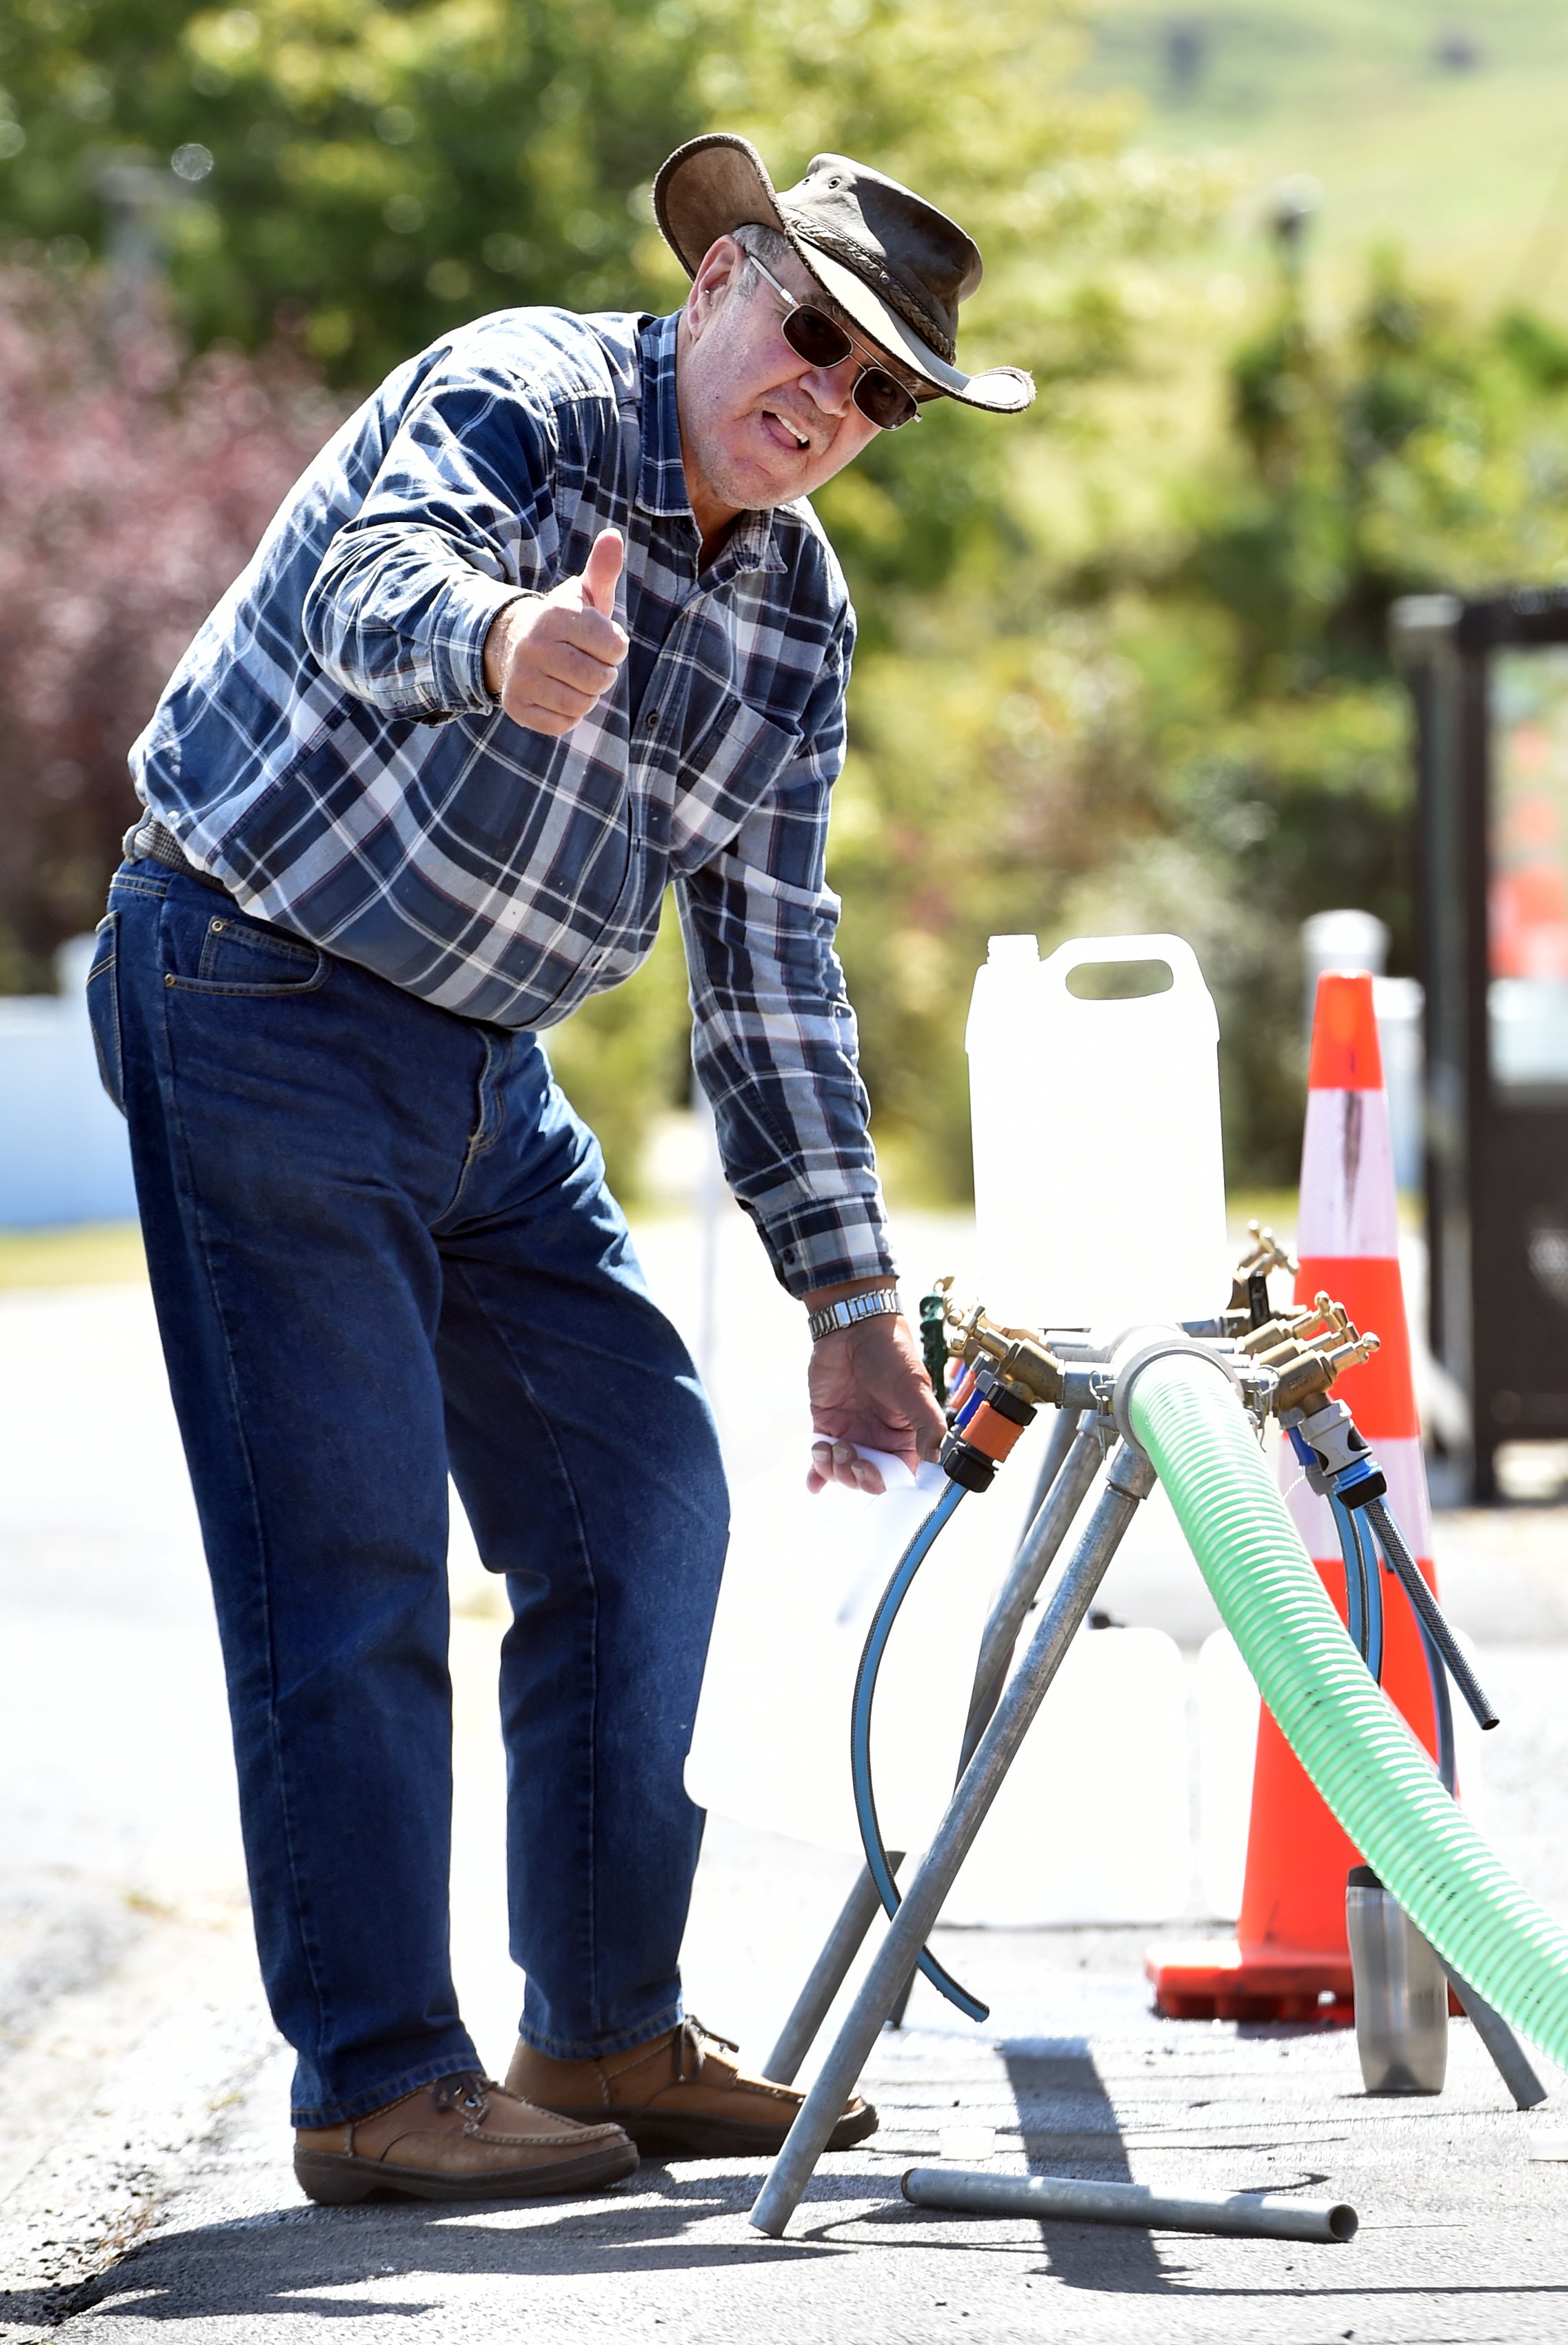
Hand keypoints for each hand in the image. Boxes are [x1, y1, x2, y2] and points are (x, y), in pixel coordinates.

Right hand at [483, 527, 628, 735]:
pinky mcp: (516, 706)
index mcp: (556, 615)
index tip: (599, 640)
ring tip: (572, 677)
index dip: (614, 647)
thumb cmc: (564, 621)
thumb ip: (603, 569)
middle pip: (600, 679)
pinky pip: (563, 724)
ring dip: (587, 695)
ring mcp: (521, 677)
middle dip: (602, 673)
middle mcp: (533, 645)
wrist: (513, 642)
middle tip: (586, 661)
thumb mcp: (585, 594)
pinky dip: (568, 714)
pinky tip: (557, 694)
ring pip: (583, 704)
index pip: (616, 647)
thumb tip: (614, 535)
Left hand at [806, 1310, 946, 1495]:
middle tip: (851, 1459)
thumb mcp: (914, 1388)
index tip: (876, 1476)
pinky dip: (816, 1474)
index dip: (887, 1482)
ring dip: (835, 1470)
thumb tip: (934, 1458)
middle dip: (857, 1478)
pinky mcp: (826, 1424)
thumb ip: (927, 1424)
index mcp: (906, 1434)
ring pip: (842, 1472)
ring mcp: (852, 1432)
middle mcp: (879, 1438)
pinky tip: (813, 1483)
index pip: (900, 1473)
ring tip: (831, 1447)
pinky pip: (820, 1458)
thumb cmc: (890, 1353)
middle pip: (868, 1478)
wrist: (853, 1326)